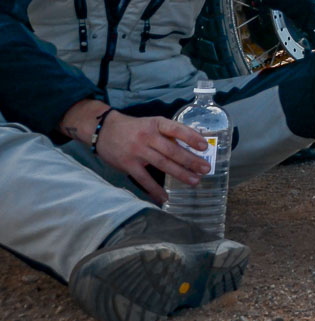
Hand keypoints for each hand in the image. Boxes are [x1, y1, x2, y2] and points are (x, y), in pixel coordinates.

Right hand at [60, 101, 211, 204]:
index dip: (191, 137)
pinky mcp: (128, 165)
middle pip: (172, 150)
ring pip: (162, 164)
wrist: (104, 130)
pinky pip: (144, 179)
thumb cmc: (135, 128)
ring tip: (194, 181)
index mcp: (156, 124)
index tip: (205, 146)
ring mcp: (137, 151)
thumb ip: (169, 133)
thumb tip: (193, 145)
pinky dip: (155, 189)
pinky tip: (165, 197)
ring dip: (180, 174)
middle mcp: (148, 136)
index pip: (176, 129)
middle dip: (190, 160)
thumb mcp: (152, 123)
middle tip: (205, 169)